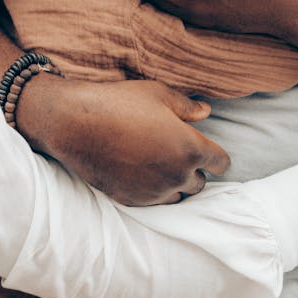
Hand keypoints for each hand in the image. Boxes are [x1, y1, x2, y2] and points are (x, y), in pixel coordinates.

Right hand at [17, 75, 229, 205]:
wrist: (76, 124)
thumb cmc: (119, 103)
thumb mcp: (158, 95)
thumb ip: (186, 107)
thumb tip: (206, 111)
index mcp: (191, 148)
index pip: (221, 163)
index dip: (216, 156)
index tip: (206, 149)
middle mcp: (177, 175)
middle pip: (200, 183)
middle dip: (193, 170)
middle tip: (177, 153)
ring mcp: (154, 191)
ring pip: (178, 196)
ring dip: (175, 184)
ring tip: (160, 166)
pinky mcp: (133, 200)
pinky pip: (154, 202)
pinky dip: (153, 191)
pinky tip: (141, 174)